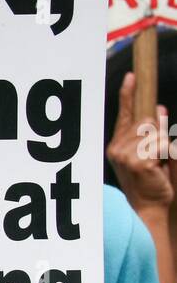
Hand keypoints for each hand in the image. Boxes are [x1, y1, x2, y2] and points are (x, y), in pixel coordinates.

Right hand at [106, 71, 175, 218]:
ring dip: (162, 146)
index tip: (132, 76)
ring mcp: (124, 155)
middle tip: (155, 156)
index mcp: (118, 143)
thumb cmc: (152, 181)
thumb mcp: (153, 151)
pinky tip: (158, 168)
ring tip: (157, 164)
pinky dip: (165, 154)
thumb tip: (160, 108)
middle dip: (157, 133)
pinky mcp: (137, 162)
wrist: (151, 206)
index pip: (124, 113)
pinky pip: (161, 144)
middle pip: (146, 120)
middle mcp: (117, 148)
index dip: (127, 93)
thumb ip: (153, 130)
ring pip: (155, 132)